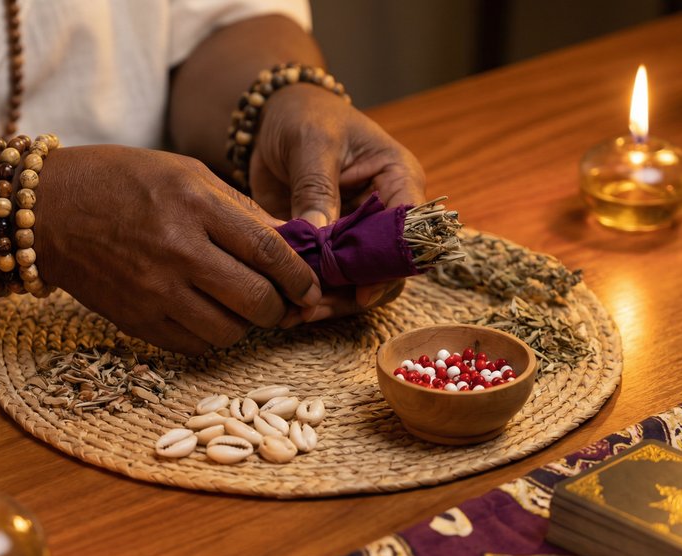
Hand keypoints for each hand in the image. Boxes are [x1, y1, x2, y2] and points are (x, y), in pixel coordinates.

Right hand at [36, 146, 320, 353]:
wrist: (47, 212)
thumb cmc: (122, 182)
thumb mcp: (186, 173)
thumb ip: (240, 210)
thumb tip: (291, 244)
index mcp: (195, 205)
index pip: (270, 252)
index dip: (301, 278)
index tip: (312, 288)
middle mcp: (178, 251)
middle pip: (256, 300)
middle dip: (280, 307)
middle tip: (282, 302)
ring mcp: (156, 291)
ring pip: (230, 332)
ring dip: (245, 324)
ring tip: (239, 306)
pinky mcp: (138, 321)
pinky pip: (196, 346)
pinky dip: (212, 336)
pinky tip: (207, 315)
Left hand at [248, 85, 425, 321]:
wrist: (272, 119)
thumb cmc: (304, 116)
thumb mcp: (312, 143)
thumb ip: (317, 188)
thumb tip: (320, 236)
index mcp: (398, 178)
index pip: (409, 229)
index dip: (390, 264)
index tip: (361, 290)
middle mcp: (386, 212)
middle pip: (388, 267)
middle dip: (354, 293)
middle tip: (314, 307)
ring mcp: (359, 234)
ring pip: (361, 282)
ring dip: (331, 302)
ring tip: (296, 314)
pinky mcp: (331, 247)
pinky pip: (331, 280)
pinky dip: (312, 295)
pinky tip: (288, 308)